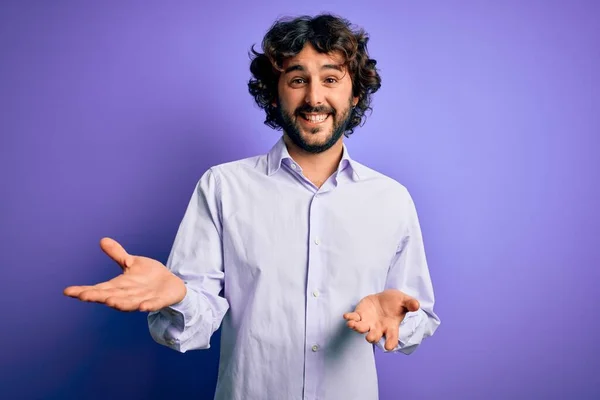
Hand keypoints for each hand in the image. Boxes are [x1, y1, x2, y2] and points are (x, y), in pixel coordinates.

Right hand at [63, 237, 185, 311]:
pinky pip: (152, 305)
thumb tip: (103, 240)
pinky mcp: (158, 301)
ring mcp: (142, 299)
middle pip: (109, 297)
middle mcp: (127, 295)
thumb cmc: (148, 276)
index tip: (67, 291)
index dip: (84, 290)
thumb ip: (118, 254)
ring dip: (120, 303)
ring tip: (109, 302)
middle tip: (83, 296)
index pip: (98, 289)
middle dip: (97, 297)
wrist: (171, 285)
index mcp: (119, 286)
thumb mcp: (132, 263)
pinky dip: (147, 306)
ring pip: (129, 303)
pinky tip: (143, 307)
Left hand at [343, 289, 419, 350]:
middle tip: (370, 337)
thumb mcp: (404, 301)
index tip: (388, 347)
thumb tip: (416, 305)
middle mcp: (378, 328)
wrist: (384, 298)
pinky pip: (354, 319)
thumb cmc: (396, 303)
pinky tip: (346, 316)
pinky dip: (350, 318)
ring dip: (356, 327)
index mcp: (391, 327)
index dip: (391, 343)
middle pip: (374, 336)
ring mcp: (368, 322)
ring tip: (352, 325)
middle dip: (371, 337)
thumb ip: (410, 304)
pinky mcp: (359, 315)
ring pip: (361, 328)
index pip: (392, 338)